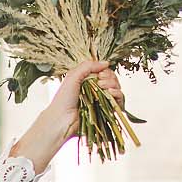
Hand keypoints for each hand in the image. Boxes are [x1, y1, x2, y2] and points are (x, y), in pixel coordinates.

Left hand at [10, 59, 125, 172]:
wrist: (62, 119)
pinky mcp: (107, 111)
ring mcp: (102, 101)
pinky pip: (120, 101)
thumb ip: (88, 66)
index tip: (100, 74)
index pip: (105, 72)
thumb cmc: (63, 99)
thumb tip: (106, 63)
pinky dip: (118, 94)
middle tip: (100, 81)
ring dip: (113, 84)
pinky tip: (110, 93)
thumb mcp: (73, 76)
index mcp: (88, 82)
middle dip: (109, 77)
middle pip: (112, 79)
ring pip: (117, 88)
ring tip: (102, 87)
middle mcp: (96, 90)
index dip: (105, 71)